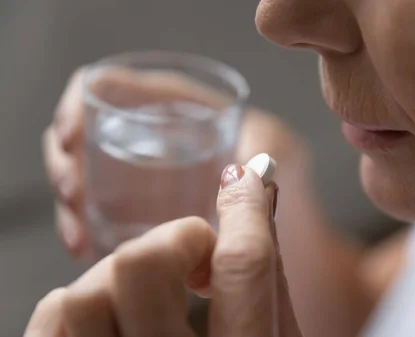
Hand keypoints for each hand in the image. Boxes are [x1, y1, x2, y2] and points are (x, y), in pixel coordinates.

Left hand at [25, 163, 302, 336]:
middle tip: (199, 267)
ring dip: (125, 277)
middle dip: (177, 243)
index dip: (246, 207)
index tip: (245, 182)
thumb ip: (267, 278)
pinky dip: (82, 304)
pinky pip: (51, 319)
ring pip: (81, 292)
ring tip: (156, 300)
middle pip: (141, 264)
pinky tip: (119, 321)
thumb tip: (258, 198)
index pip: (243, 265)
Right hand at [43, 68, 311, 257]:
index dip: (84, 104)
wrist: (289, 244)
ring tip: (80, 232)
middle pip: (91, 132)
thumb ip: (265, 147)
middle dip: (69, 160)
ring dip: (72, 199)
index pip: (118, 88)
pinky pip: (99, 212)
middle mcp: (160, 136)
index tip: (72, 137)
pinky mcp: (142, 212)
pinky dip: (85, 227)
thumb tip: (241, 170)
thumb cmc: (290, 191)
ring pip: (87, 173)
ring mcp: (147, 175)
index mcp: (184, 108)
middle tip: (75, 193)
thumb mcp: (281, 152)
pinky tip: (86, 247)